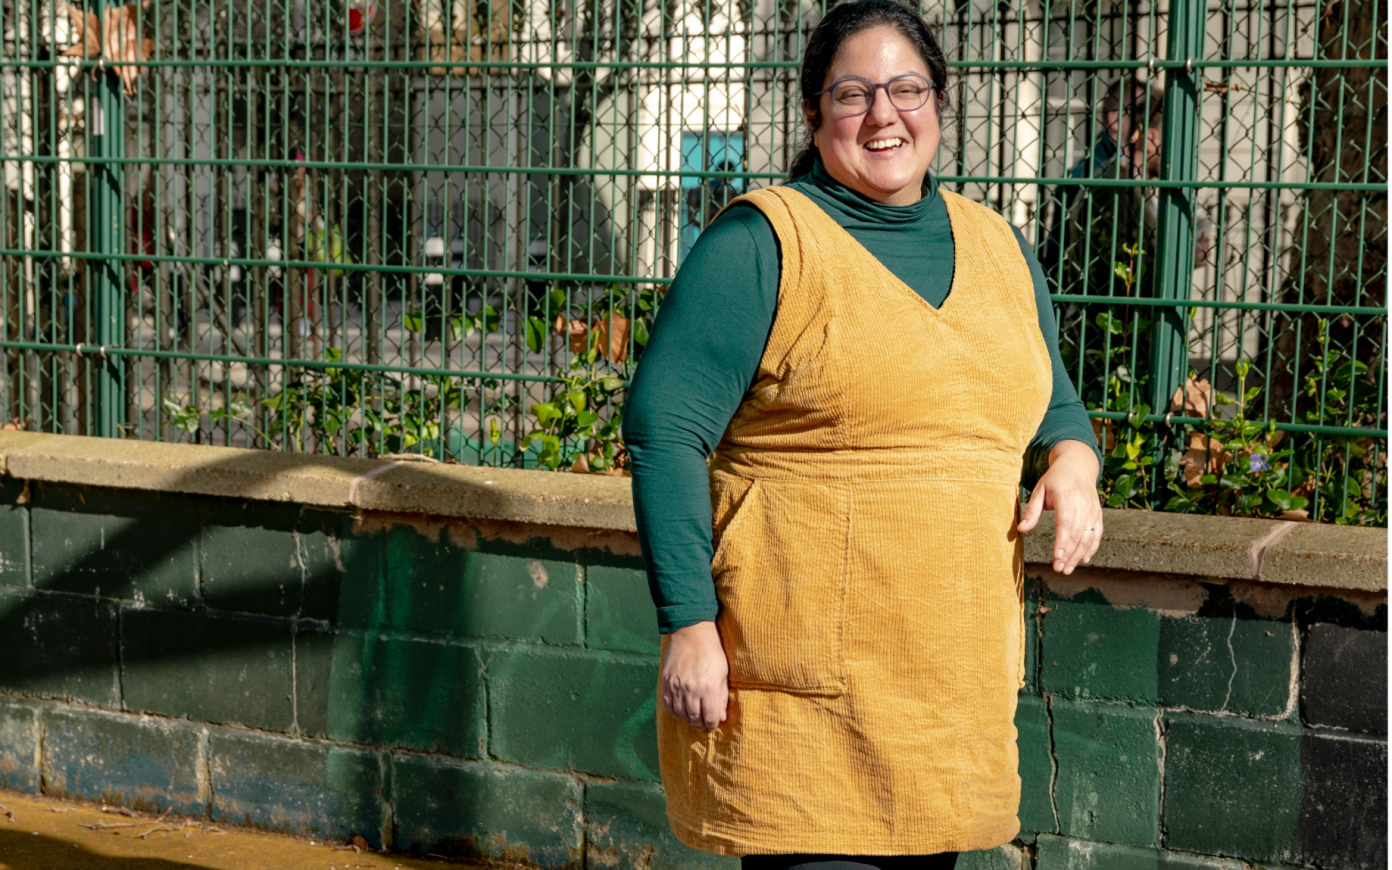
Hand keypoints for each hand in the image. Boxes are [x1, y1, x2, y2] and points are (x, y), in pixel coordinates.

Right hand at [660, 620, 728, 730]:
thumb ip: (722, 697)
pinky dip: (674, 712)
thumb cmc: (712, 652)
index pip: (710, 718)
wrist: (691, 633)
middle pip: (694, 719)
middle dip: (700, 724)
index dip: (712, 724)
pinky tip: (681, 711)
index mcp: (709, 688)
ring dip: (687, 720)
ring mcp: (676, 686)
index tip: (713, 723)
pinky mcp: (666, 682)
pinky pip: (668, 705)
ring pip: (680, 714)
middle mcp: (691, 690)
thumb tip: (721, 718)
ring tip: (693, 719)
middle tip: (703, 724)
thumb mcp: (723, 673)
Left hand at [1018, 440, 1102, 574]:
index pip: (1066, 523)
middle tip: (1059, 569)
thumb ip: (1031, 511)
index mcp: (1067, 497)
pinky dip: (1092, 548)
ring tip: (1067, 569)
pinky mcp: (1098, 514)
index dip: (1062, 542)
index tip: (1057, 556)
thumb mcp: (1039, 490)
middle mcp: (1083, 505)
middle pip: (1077, 534)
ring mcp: (1093, 510)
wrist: (1078, 466)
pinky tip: (1084, 560)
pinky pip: (1097, 534)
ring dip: (1078, 555)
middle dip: (1069, 554)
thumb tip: (1021, 529)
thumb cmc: (1055, 479)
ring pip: (1088, 537)